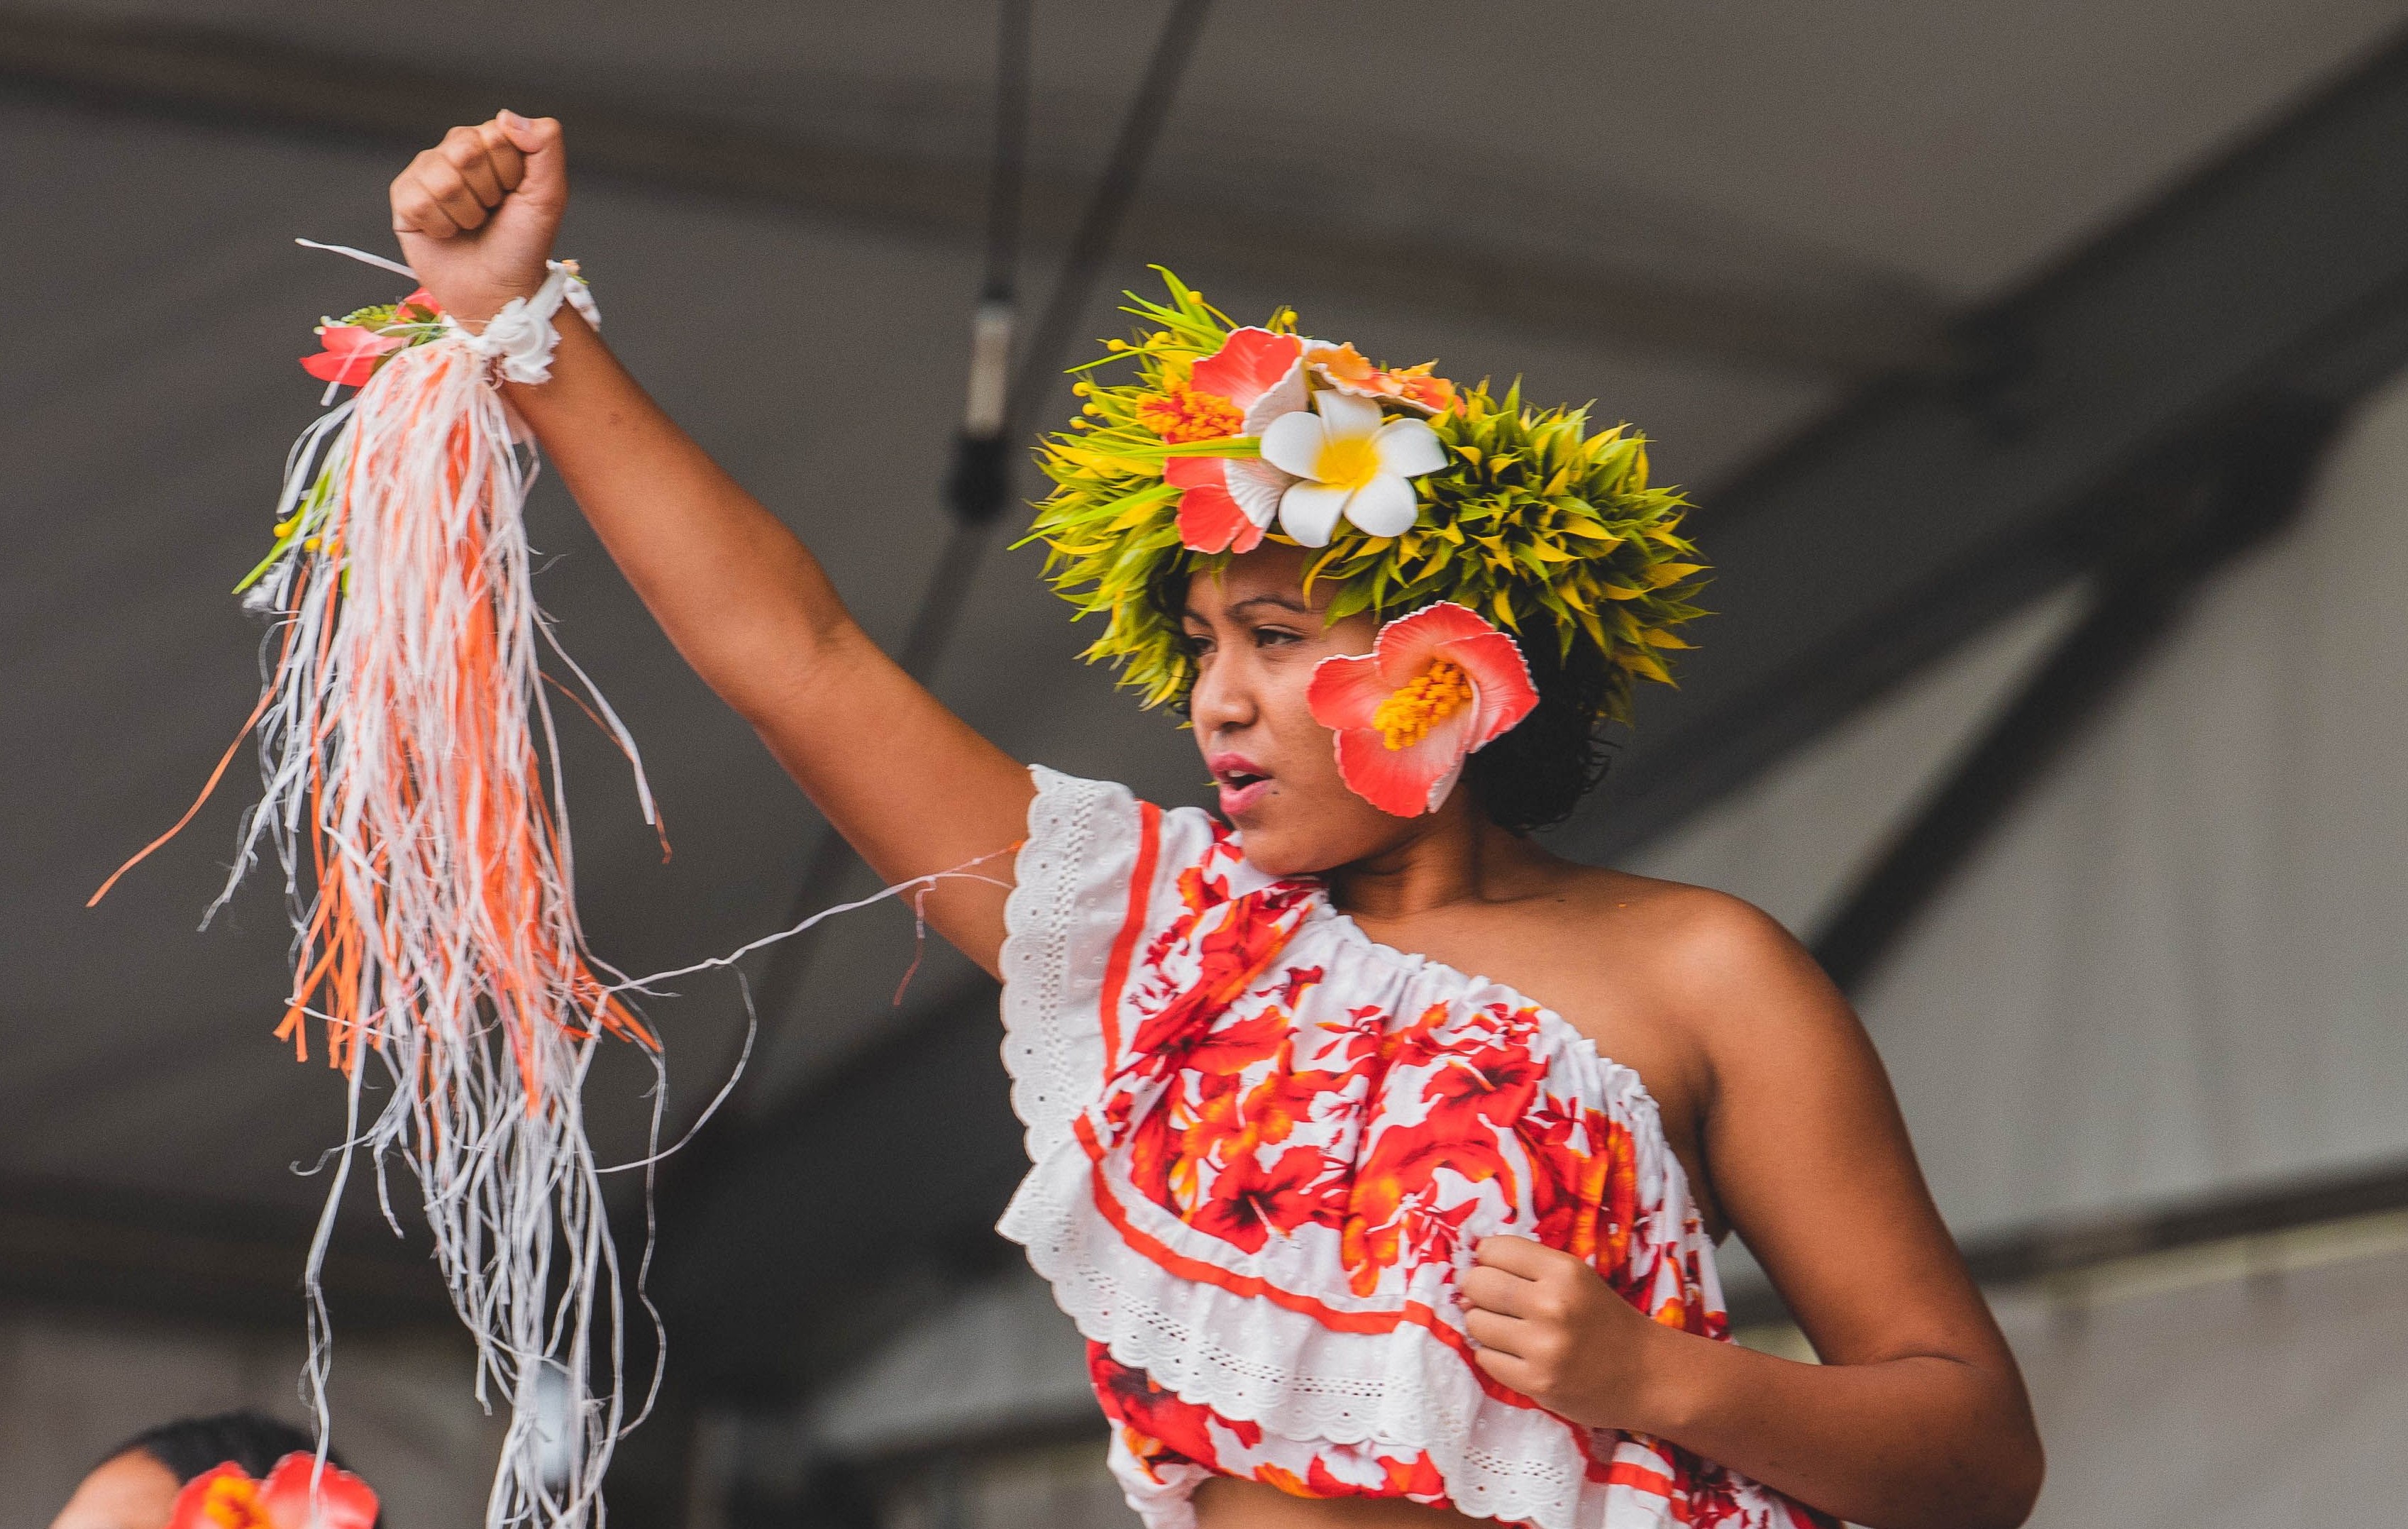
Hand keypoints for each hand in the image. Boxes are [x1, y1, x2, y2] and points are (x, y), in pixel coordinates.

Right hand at [388, 112, 567, 324]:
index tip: (515, 195)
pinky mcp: (404, 199)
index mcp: (491, 143)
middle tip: (492, 212)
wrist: (500, 290)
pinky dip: (440, 226)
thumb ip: (544, 146)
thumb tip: (506, 115)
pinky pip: (417, 200)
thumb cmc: (524, 244)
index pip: (495, 135)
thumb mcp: (549, 195)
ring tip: (471, 226)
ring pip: (440, 177)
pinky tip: (448, 234)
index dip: (510, 172)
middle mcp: (456, 152)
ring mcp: (427, 173)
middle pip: (464, 150)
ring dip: (465, 213)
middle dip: (486, 191)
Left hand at [1460, 1235, 1678, 1431]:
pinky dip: (1493, 1355)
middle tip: (1494, 1301)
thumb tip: (1466, 1276)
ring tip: (1509, 1330)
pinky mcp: (1536, 1383)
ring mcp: (1543, 1348)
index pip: (1493, 1249)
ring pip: (1475, 1322)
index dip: (1487, 1259)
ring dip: (1484, 1325)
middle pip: (1477, 1284)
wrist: (1648, 1376)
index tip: (1496, 1269)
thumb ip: (1528, 1269)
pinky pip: (1484, 1359)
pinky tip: (1517, 1355)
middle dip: (1477, 1290)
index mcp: (1565, 1271)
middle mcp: (1552, 1306)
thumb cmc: (1606, 1321)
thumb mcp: (1576, 1278)